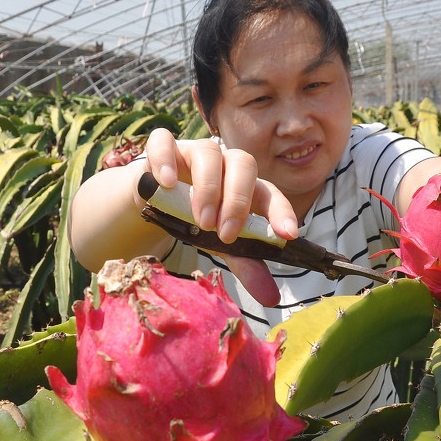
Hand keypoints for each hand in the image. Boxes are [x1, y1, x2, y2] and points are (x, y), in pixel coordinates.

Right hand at [141, 129, 298, 305]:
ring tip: (200, 220)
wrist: (152, 200)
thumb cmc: (195, 219)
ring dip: (208, 187)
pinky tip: (166, 183)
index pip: (270, 193)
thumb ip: (246, 264)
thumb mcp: (221, 244)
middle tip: (226, 234)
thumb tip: (271, 298)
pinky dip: (166, 159)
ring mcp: (194, 152)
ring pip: (209, 152)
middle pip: (243, 164)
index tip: (287, 235)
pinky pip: (164, 142)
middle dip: (238, 200)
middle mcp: (225, 164)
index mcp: (246, 185)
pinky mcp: (163, 148)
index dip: (281, 211)